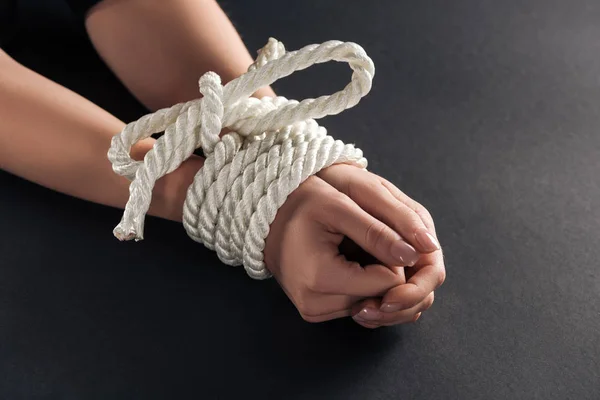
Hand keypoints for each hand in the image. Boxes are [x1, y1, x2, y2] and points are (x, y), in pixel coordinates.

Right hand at [264, 165, 444, 327]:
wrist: (267, 218)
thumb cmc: (301, 204)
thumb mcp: (339, 205)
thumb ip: (378, 231)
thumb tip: (416, 254)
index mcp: (320, 278)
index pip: (389, 281)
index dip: (395, 256)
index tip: (383, 233)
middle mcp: (315, 304)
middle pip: (383, 297)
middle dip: (388, 269)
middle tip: (371, 240)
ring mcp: (314, 311)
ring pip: (373, 303)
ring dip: (377, 279)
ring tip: (358, 250)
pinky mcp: (315, 312)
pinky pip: (357, 305)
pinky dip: (364, 287)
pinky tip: (353, 264)